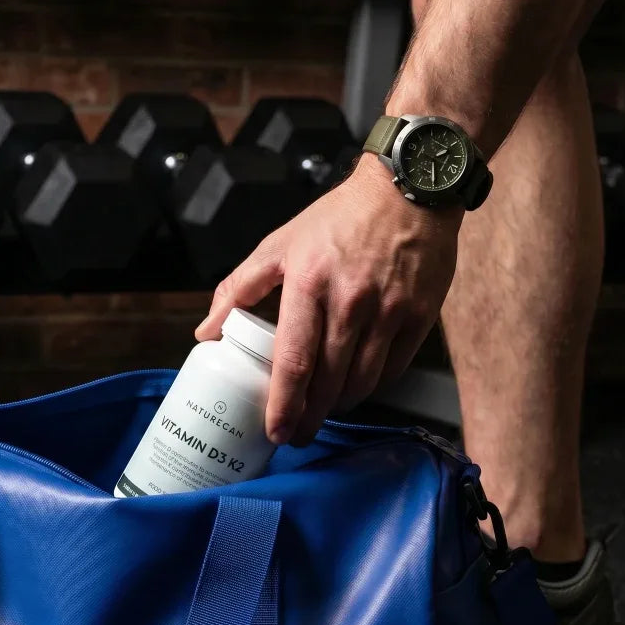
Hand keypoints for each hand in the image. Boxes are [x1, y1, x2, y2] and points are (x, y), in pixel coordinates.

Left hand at [194, 157, 462, 445]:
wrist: (409, 189)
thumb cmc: (338, 219)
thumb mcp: (279, 244)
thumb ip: (238, 289)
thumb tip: (206, 332)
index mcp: (308, 283)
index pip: (293, 361)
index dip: (283, 405)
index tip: (275, 431)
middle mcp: (351, 301)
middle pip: (327, 382)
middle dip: (309, 418)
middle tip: (296, 434)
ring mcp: (389, 311)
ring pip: (361, 383)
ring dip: (338, 406)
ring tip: (323, 410)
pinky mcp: (418, 316)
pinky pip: (391, 370)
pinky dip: (370, 387)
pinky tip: (354, 386)